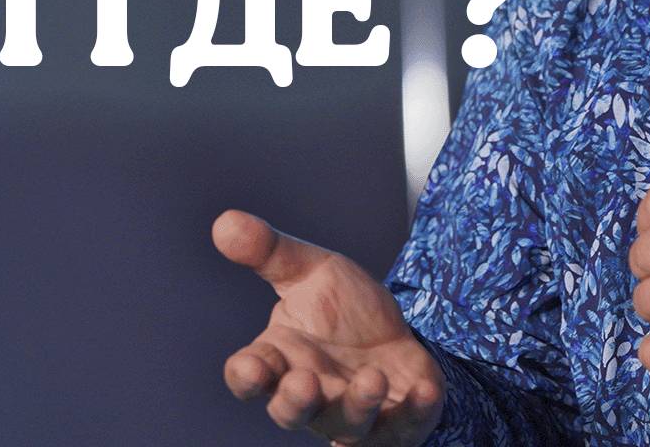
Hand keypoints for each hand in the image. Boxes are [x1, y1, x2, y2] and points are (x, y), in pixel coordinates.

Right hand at [212, 209, 444, 444]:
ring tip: (373, 378)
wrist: (397, 333)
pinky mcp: (398, 422)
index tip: (252, 368)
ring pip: (345, 426)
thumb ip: (271, 252)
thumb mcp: (312, 271)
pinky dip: (414, 412)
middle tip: (305, 383)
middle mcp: (311, 395)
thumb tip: (225, 223)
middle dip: (295, 403)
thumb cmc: (343, 310)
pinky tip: (424, 391)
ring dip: (357, 406)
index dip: (247, 376)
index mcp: (280, 359)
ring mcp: (353, 414)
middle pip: (291, 412)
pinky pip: (405, 426)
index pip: (250, 376)